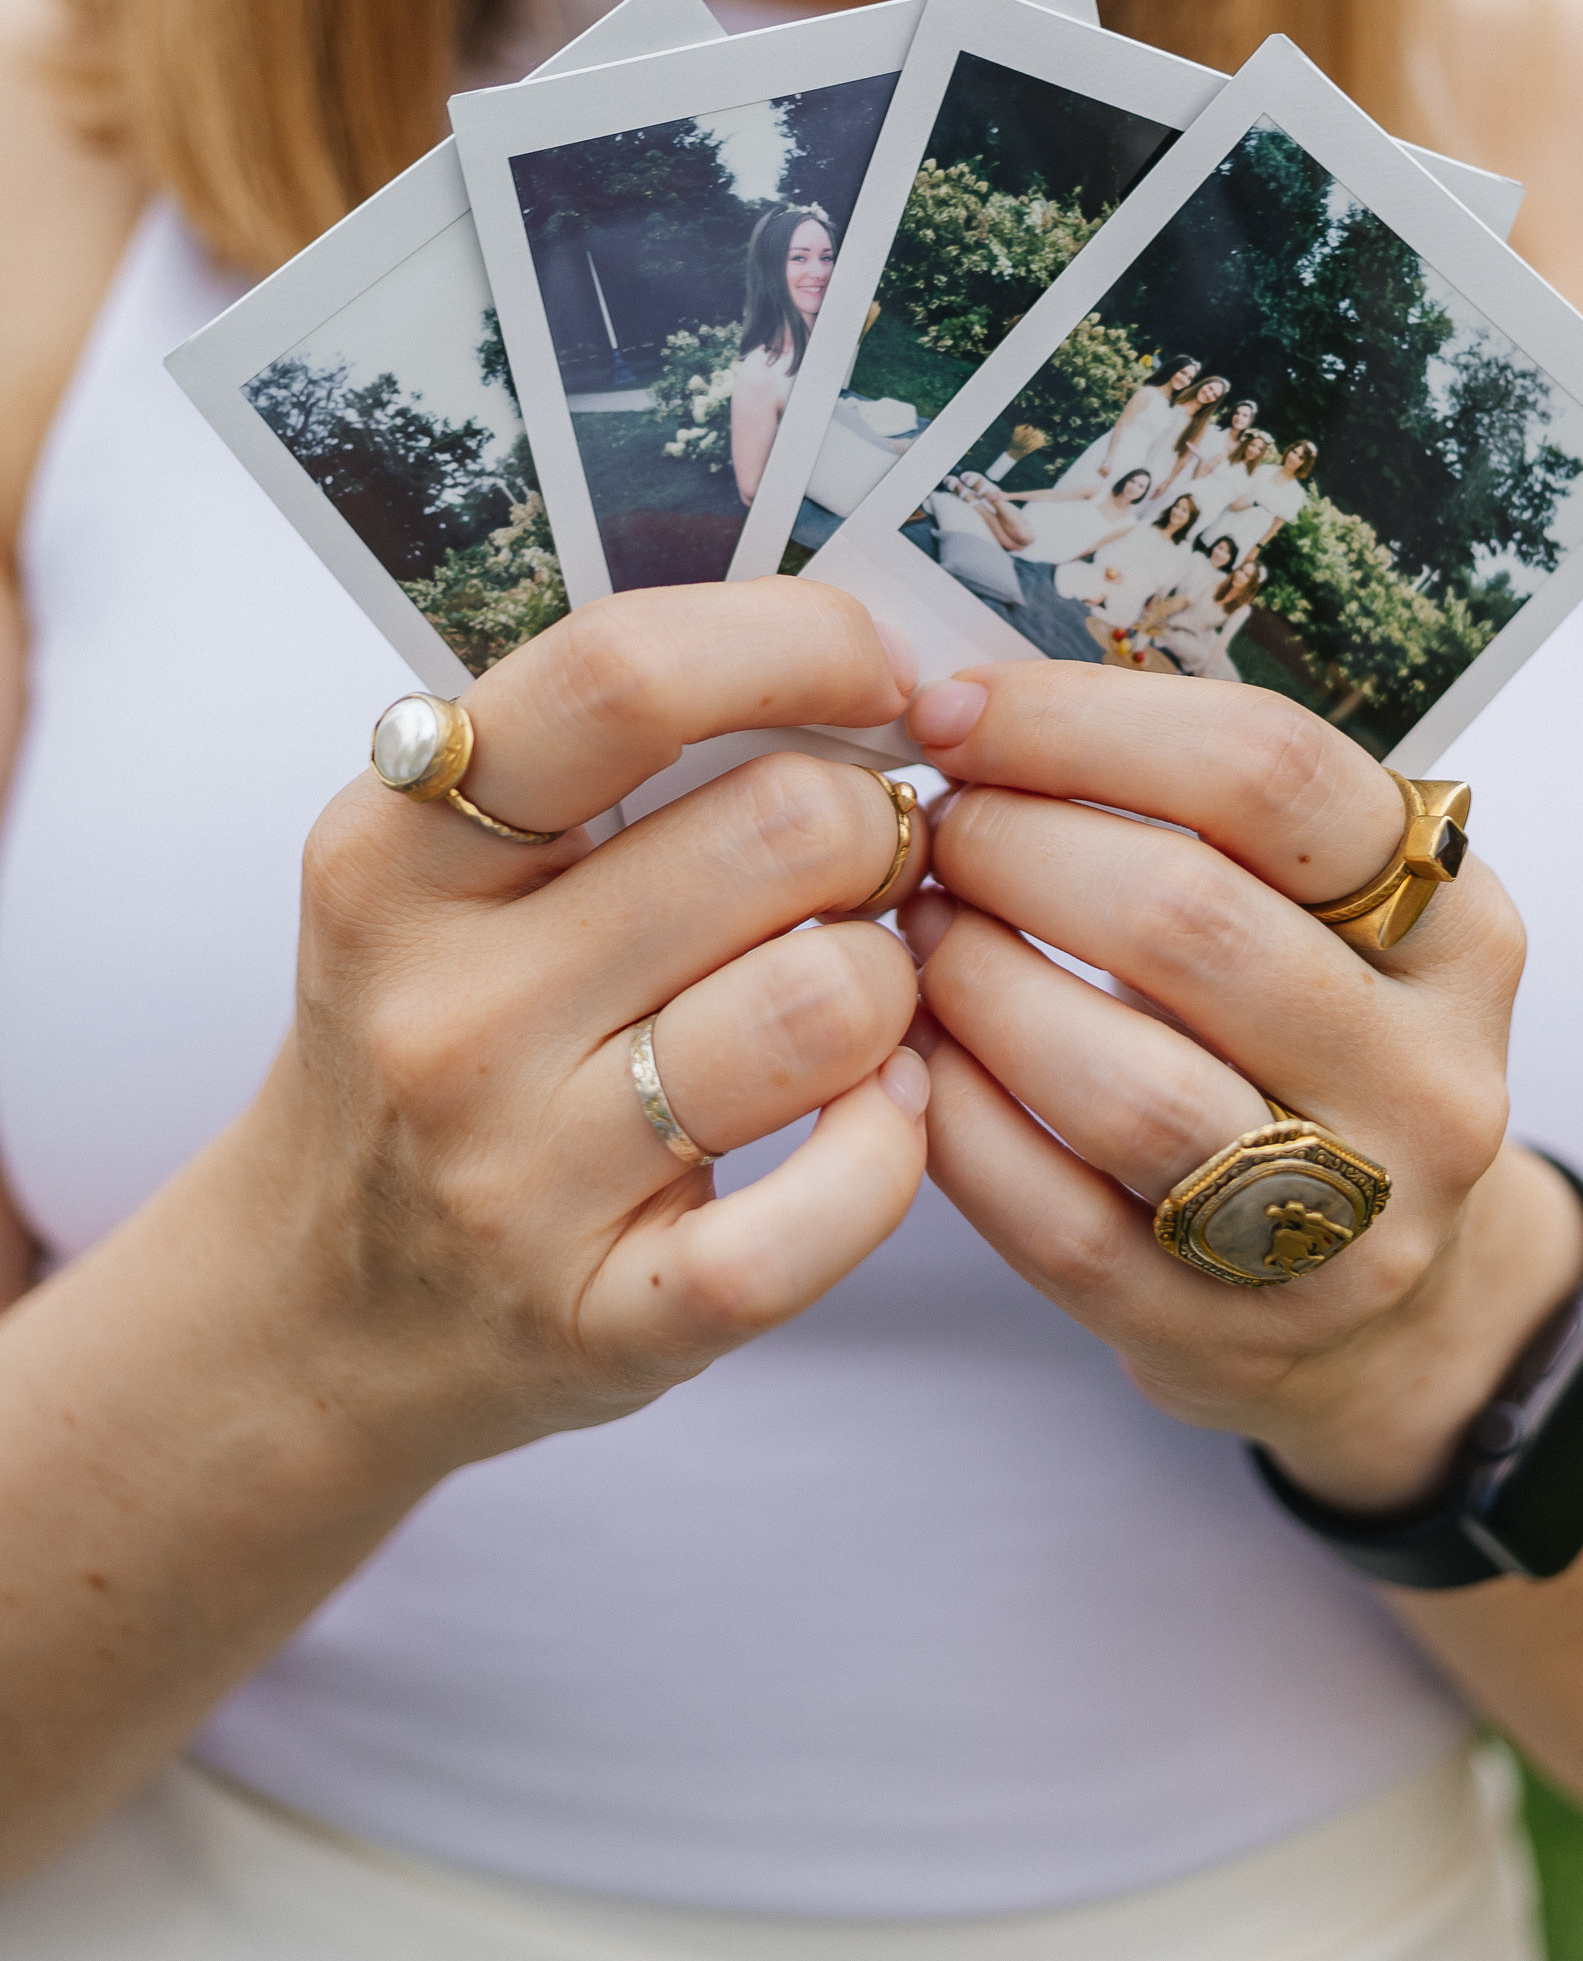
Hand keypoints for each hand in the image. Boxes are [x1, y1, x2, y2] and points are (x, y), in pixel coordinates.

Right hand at [241, 581, 931, 1487]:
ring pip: (828, 1002)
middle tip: (865, 862)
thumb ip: (596, 754)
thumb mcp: (440, 873)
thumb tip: (839, 651)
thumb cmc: (434, 1043)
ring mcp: (521, 1174)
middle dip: (874, 825)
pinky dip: (893, 1149)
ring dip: (892, 980)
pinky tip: (874, 1116)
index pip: (626, 677)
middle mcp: (446, 1009)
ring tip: (855, 989)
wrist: (311, 1310)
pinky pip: (833, 1209)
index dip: (802, 643)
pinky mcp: (609, 1318)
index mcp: (395, 851)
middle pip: (780, 828)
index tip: (879, 674)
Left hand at [900, 665, 1582, 1511]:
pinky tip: (906, 1054)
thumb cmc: (1315, 1052)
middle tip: (932, 827)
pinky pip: (1054, 1218)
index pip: (1271, 775)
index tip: (958, 709)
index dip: (1084, 723)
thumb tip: (986, 694)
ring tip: (914, 930)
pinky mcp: (1228, 1335)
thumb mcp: (1333, 918)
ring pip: (1123, 1084)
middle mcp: (1428, 1077)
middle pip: (1189, 921)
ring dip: (976, 983)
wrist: (1398, 1314)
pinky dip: (955, 1119)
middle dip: (1017, 848)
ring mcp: (1344, 1224)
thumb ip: (1209, 813)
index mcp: (1461, 927)